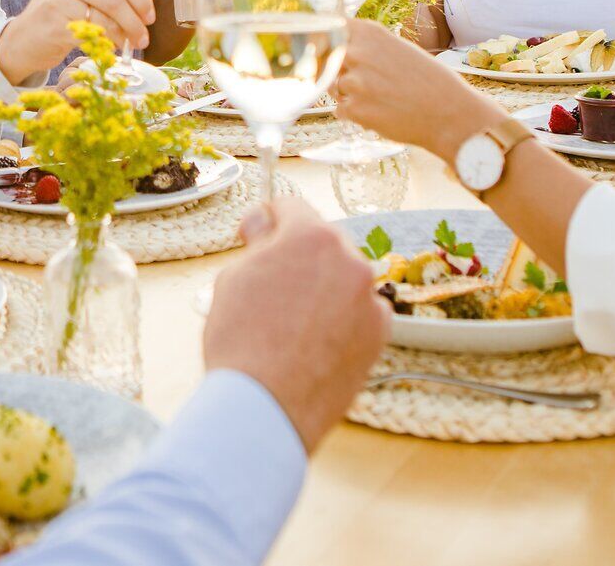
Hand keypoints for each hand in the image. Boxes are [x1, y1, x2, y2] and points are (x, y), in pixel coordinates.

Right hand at [0, 0, 155, 81]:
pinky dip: (108, 42)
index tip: (151, 17)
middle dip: (136, 18)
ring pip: (106, 14)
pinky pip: (93, 31)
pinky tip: (111, 48)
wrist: (24, 40)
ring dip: (125, 33)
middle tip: (145, 35)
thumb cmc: (61, 15)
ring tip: (132, 44)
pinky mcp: (53, 20)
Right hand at [204, 200, 388, 452]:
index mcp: (311, 237)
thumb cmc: (241, 341)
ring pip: (342, 279)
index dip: (267, 221)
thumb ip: (259, 245)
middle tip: (271, 287)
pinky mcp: (380, 334)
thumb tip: (265, 227)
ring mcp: (370, 299)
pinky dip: (341, 320)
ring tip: (291, 323)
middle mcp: (350, 260)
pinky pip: (359, 313)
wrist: (266, 407)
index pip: (291, 207)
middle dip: (298, 257)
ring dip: (322, 288)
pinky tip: (313, 342)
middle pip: (322, 244)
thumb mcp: (234, 278)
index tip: (255, 238)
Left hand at [331, 19, 504, 161]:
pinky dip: (356, 114)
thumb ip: (366, 45)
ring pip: (334, 86)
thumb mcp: (398, 49)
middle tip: (364, 81)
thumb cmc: (429, 81)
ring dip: (349, 94)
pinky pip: (341, 110)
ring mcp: (354, 82)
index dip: (323, 39)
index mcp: (369, 33)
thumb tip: (335, 45)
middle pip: (324, 59)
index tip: (324, 46)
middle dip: (336, 70)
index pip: (327, 28)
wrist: (451, 114)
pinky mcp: (355, 109)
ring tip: (380, 98)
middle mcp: (358, 53)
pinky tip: (380, 112)